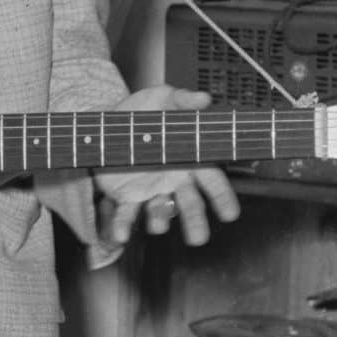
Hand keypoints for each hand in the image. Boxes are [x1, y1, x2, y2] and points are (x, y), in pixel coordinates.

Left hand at [95, 84, 241, 245]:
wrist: (106, 121)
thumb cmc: (141, 111)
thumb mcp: (162, 98)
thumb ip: (183, 100)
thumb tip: (203, 99)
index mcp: (189, 159)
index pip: (212, 180)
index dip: (222, 198)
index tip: (230, 214)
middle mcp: (173, 178)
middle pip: (190, 202)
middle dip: (195, 220)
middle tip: (199, 238)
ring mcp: (150, 189)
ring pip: (161, 211)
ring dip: (161, 221)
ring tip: (158, 227)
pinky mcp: (126, 195)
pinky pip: (127, 213)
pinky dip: (124, 225)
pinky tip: (122, 235)